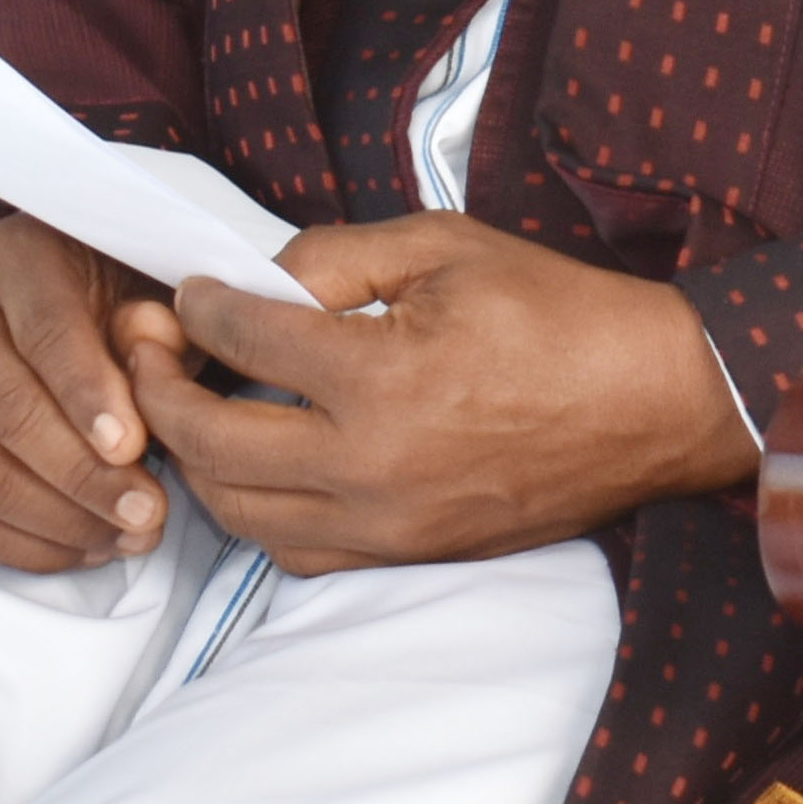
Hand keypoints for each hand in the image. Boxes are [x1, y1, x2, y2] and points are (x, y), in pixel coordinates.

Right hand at [0, 216, 166, 571]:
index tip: (133, 447)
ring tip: (127, 538)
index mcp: (15, 259)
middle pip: (7, 412)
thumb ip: (157, 327)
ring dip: (58, 521)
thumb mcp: (149, 293)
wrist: (56, 306)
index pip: (47, 333)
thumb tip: (149, 355)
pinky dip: (22, 544)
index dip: (88, 395)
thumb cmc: (114, 300)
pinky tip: (82, 549)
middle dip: (82, 476)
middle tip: (147, 513)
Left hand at [122, 215, 759, 577]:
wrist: (654, 403)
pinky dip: (254, 511)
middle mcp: (370, 465)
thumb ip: (336, 256)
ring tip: (189, 407)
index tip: (184, 291)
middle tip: (148, 350)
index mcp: (382, 375)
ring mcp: (385, 525)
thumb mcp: (445, 247)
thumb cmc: (559, 313)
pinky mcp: (405, 555)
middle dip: (159, 390)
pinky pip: (293, 553)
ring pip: (238, 512)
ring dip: (195, 459)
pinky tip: (256, 463)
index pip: (243, 339)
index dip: (195, 307)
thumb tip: (255, 279)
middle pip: (211, 442)